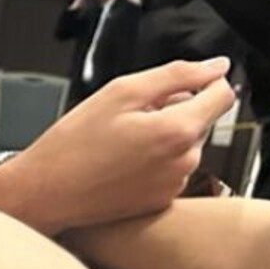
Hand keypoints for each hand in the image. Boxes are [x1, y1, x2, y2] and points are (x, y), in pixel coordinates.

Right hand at [0, 58, 237, 235]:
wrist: (45, 194)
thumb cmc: (74, 143)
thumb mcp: (120, 92)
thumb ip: (176, 75)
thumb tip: (217, 67)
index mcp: (178, 131)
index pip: (224, 95)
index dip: (205, 82)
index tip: (178, 85)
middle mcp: (184, 162)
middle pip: (199, 120)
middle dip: (173, 111)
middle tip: (128, 118)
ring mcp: (174, 185)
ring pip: (183, 145)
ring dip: (162, 137)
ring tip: (120, 143)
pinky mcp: (161, 201)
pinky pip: (170, 170)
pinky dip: (152, 162)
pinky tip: (120, 164)